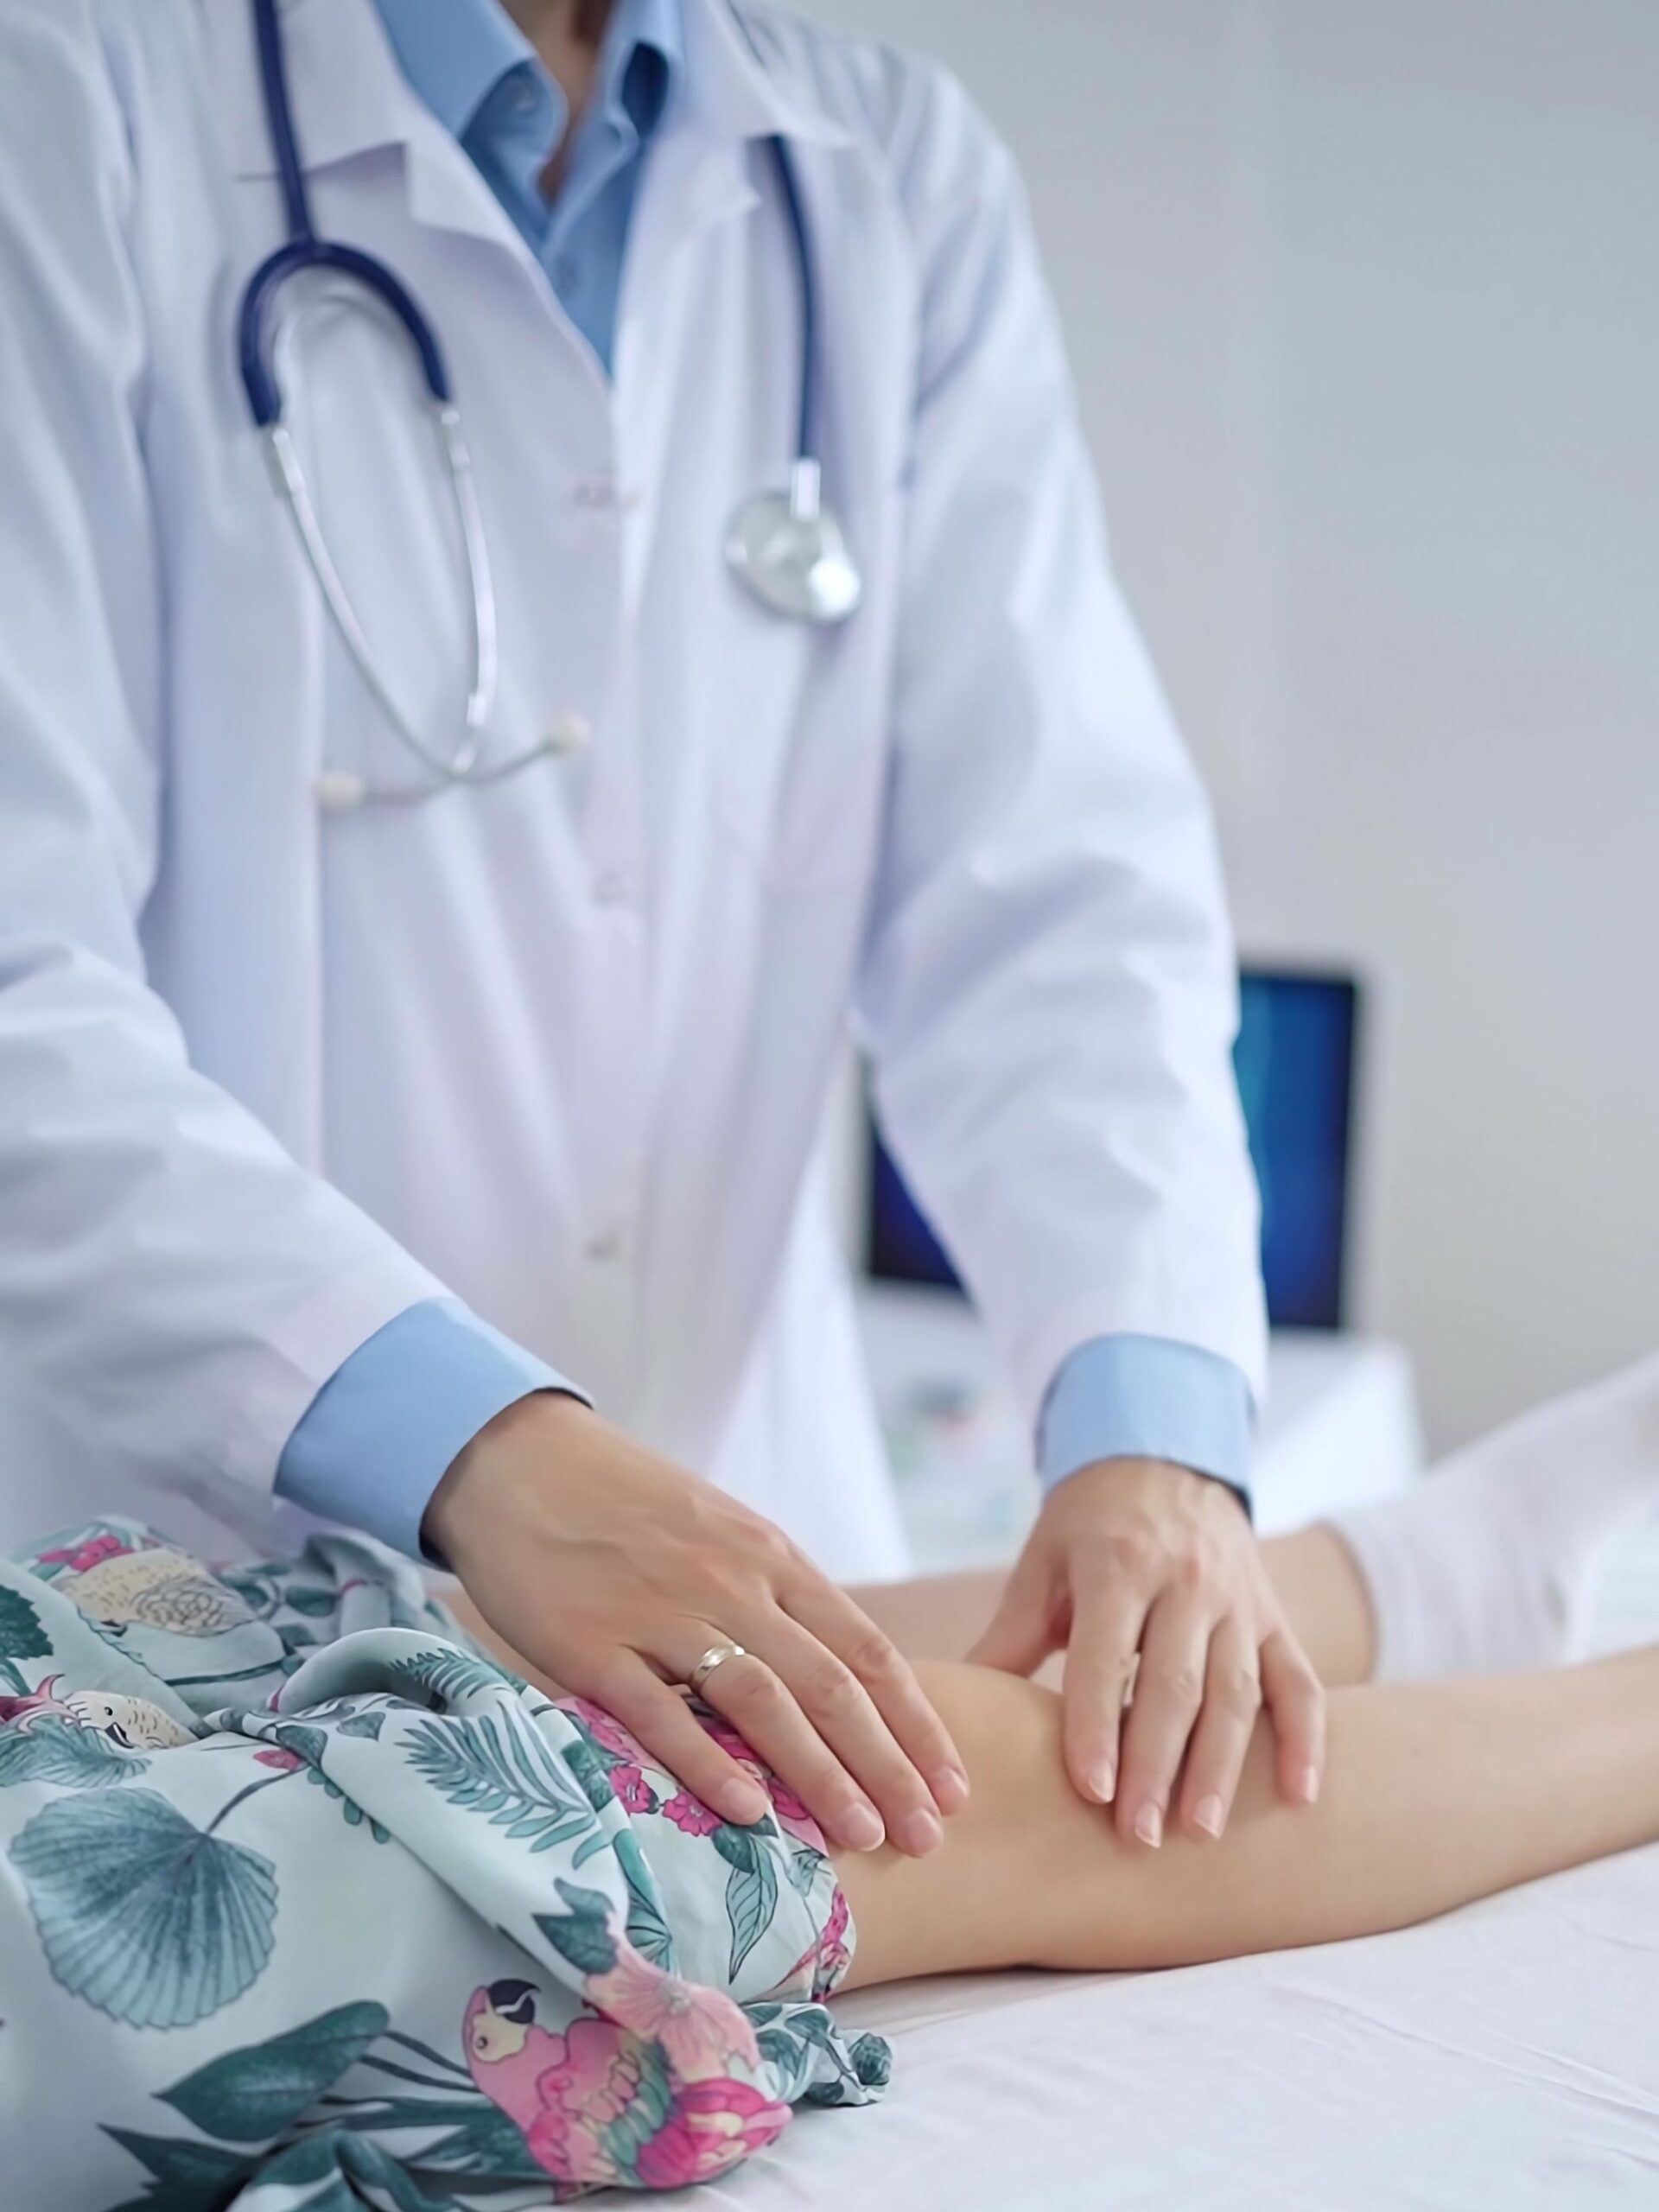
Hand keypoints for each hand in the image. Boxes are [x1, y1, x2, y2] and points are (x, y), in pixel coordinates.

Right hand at [425, 1394, 968, 1855]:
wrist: (521, 1461)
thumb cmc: (629, 1505)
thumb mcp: (723, 1531)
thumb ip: (776, 1598)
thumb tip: (838, 1683)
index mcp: (771, 1558)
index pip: (867, 1650)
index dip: (916, 1723)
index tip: (955, 1786)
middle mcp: (731, 1584)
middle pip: (830, 1686)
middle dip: (888, 1766)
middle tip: (930, 1835)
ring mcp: (661, 1613)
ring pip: (762, 1702)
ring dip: (820, 1775)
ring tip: (863, 1838)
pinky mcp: (591, 1644)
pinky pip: (660, 1711)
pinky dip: (709, 1763)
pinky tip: (750, 1813)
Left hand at [969, 1457, 1323, 1844]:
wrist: (1165, 1458)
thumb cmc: (1089, 1524)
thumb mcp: (1043, 1560)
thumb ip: (1011, 1633)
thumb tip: (956, 1707)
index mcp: (1118, 1563)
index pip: (1106, 1654)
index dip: (1096, 1723)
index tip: (1091, 1791)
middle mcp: (1186, 1581)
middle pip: (1174, 1682)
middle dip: (1157, 1764)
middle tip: (1138, 1836)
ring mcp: (1238, 1600)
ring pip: (1237, 1690)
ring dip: (1222, 1766)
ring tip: (1200, 1831)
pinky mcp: (1274, 1615)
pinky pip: (1299, 1680)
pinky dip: (1307, 1739)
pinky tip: (1299, 1796)